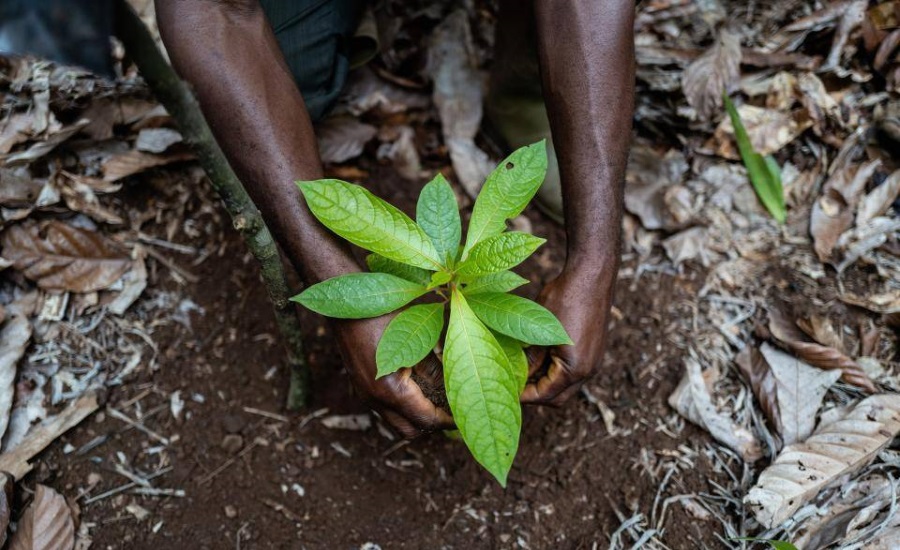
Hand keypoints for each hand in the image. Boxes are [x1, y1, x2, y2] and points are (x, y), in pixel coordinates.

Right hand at [333, 315, 454, 437]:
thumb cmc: (383, 314)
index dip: (448, 420)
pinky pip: (386, 408)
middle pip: (411, 431)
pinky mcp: (361, 386)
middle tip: (452, 409)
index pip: (426, 419)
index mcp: (391, 390)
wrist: (345, 303)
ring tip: (438, 398)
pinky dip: (405, 406)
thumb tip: (456, 384)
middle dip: (433, 423)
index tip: (465, 413)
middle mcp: (375, 399)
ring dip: (418, 416)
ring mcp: (365, 394)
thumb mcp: (416, 339)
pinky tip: (419, 387)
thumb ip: (435, 368)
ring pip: (397, 421)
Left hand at [521, 265, 614, 405]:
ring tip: (522, 369)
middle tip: (513, 383)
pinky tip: (537, 357)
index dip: (524, 396)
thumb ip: (530, 358)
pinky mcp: (592, 350)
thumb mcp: (539, 330)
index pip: (546, 395)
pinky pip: (571, 370)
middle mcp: (588, 370)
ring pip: (565, 384)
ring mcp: (593, 360)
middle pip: (558, 397)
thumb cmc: (565, 297)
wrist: (591, 274)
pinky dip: (554, 369)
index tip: (506, 389)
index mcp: (576, 369)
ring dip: (544, 381)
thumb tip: (516, 376)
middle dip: (535, 393)